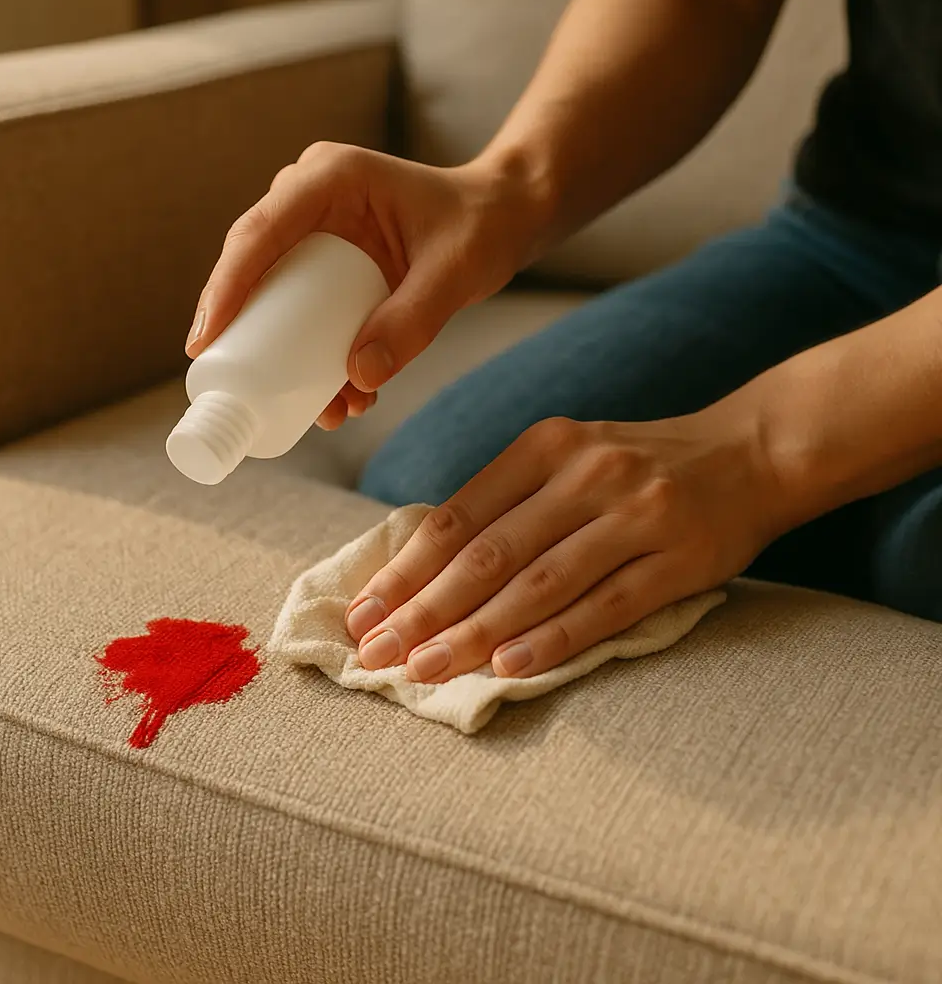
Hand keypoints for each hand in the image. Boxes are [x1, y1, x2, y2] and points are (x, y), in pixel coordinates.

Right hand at [186, 142, 551, 429]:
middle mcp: (313, 199)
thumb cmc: (482, 226)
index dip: (226, 287)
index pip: (260, 232)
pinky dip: (317, 355)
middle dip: (243, 332)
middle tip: (234, 391)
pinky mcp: (332, 266)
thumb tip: (355, 377)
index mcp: (332, 179)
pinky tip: (346, 397)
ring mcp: (319, 233)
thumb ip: (411, 320)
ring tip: (324, 411)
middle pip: (253, 267)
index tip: (204, 342)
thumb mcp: (454, 272)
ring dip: (285, 355)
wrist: (503, 218)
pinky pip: (306, 311)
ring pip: (277, 296)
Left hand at [345, 408, 787, 681]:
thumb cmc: (640, 466)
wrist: (751, 452)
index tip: (363, 612)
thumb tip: (427, 567)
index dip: (405, 569)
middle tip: (374, 654)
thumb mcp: (569, 457)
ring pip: (539, 583)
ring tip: (423, 669)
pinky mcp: (680, 558)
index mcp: (546, 446)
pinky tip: (508, 667)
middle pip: (488, 553)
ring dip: (474, 632)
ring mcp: (636, 514)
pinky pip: (606, 605)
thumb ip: (508, 501)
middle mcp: (586, 473)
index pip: (458, 515)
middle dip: (423, 609)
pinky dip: (553, 639)